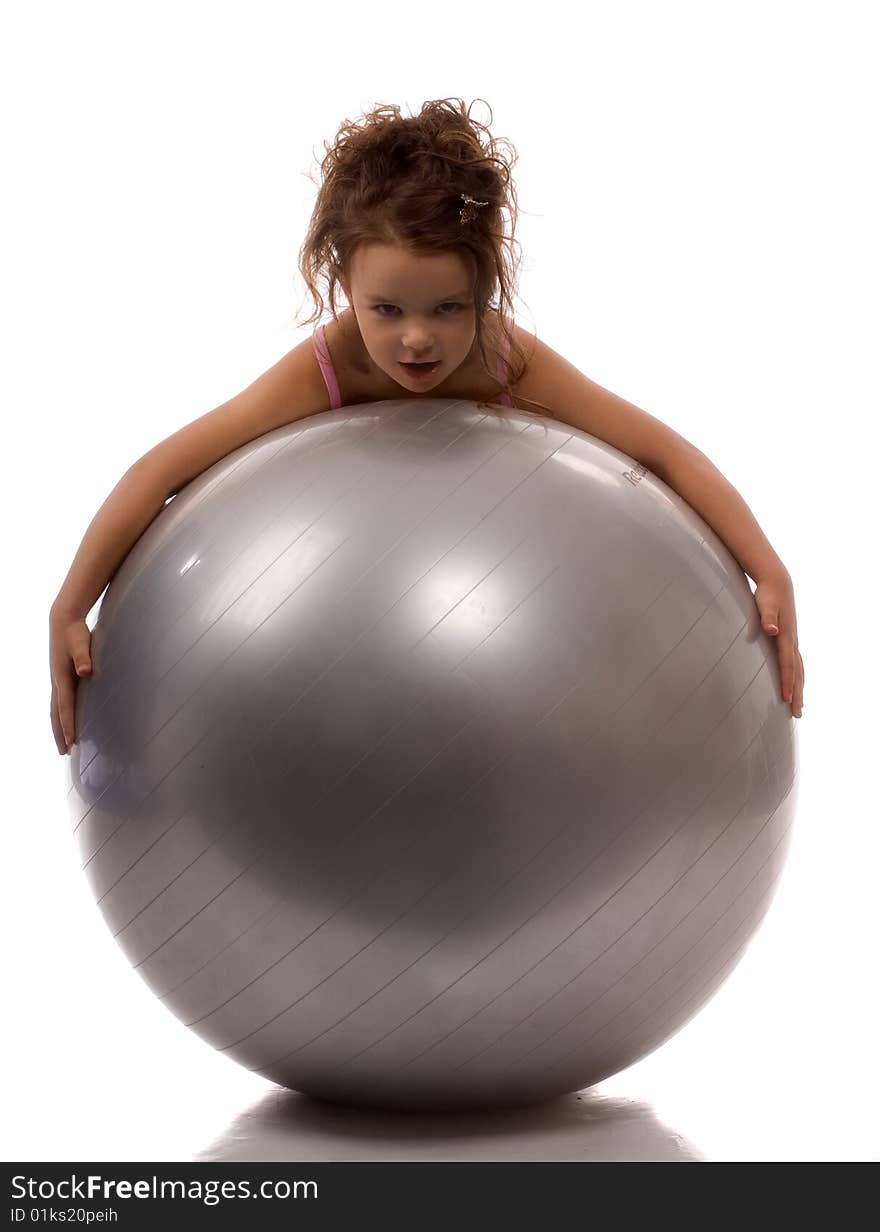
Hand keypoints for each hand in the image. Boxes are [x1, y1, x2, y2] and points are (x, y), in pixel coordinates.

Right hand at [49, 605, 92, 754]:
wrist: (63, 620)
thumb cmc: (74, 632)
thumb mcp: (81, 643)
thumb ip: (84, 658)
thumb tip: (85, 672)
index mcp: (62, 677)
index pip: (65, 707)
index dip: (67, 725)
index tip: (71, 742)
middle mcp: (57, 682)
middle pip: (56, 713)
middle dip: (60, 733)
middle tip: (64, 752)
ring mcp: (57, 680)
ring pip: (56, 709)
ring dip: (59, 726)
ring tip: (64, 742)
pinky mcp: (61, 677)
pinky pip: (60, 702)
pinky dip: (61, 715)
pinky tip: (67, 720)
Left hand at [753, 571, 803, 717]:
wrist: (777, 583)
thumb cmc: (767, 595)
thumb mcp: (765, 605)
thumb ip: (767, 618)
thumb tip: (772, 630)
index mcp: (786, 638)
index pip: (787, 666)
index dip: (787, 683)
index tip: (787, 700)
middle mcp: (792, 642)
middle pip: (797, 673)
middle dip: (797, 694)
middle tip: (797, 714)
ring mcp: (792, 641)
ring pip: (799, 670)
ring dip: (799, 688)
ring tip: (799, 706)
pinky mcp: (789, 639)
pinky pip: (795, 663)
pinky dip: (797, 676)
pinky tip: (795, 683)